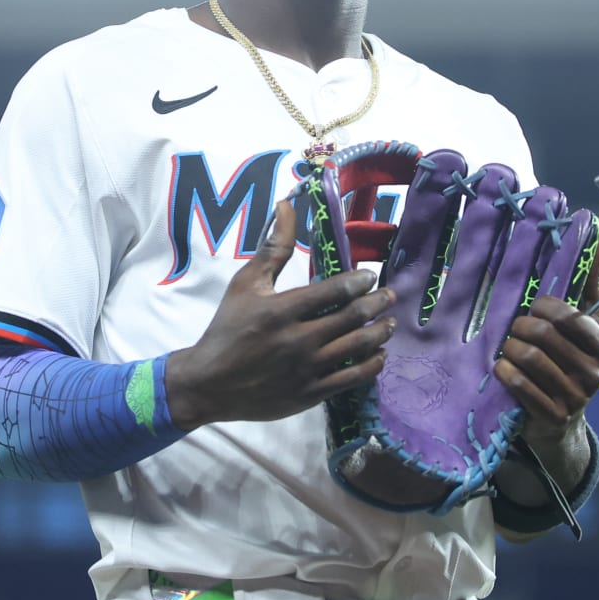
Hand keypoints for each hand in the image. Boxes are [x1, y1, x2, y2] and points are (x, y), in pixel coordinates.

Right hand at [164, 200, 397, 429]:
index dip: (360, 281)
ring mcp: (306, 369)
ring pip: (357, 347)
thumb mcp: (245, 284)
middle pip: (352, 317)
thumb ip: (272, 248)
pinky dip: (371, 365)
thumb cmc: (227, 328)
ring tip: (390, 323)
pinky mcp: (310, 394)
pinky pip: (351, 378)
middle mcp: (299, 339)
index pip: (335, 291)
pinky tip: (379, 355)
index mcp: (283, 310)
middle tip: (390, 296)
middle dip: (378, 303)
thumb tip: (287, 205)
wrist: (209, 384)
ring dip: (380, 332)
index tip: (371, 276)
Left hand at [497, 234, 598, 448]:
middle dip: (521, 326)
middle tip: (515, 326)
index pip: (570, 316)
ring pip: (529, 358)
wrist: (560, 417)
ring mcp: (576, 397)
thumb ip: (590, 278)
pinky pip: (520, 385)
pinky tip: (502, 366)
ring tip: (508, 346)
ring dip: (510, 348)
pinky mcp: (553, 416)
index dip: (544, 306)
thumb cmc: (570, 353)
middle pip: (544, 335)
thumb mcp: (586, 317)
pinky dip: (505, 371)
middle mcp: (595, 372)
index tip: (534, 304)